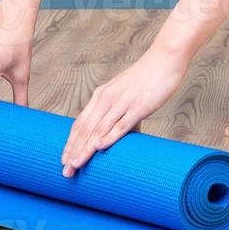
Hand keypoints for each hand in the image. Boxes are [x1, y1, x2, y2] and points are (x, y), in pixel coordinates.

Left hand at [60, 47, 187, 176]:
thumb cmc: (147, 79)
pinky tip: (99, 147)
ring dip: (86, 149)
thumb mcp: (126, 95)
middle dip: (73, 151)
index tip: (63, 160)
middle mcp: (107, 98)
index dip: (71, 143)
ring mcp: (122, 101)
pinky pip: (122, 123)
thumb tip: (117, 135)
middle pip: (85, 128)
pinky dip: (109, 136)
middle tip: (65, 171)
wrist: (165, 58)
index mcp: (101, 95)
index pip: (80, 123)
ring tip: (76, 164)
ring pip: (99, 128)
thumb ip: (119, 113)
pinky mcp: (139, 105)